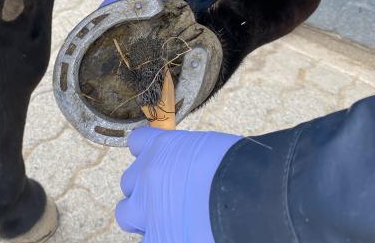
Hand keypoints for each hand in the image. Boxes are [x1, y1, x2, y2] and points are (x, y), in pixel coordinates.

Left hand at [116, 127, 241, 242]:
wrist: (247, 200)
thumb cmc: (243, 171)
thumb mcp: (214, 150)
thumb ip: (192, 159)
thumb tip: (194, 171)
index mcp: (163, 147)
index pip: (138, 142)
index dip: (148, 155)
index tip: (159, 164)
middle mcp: (147, 174)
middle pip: (129, 181)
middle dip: (145, 189)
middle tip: (169, 199)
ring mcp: (146, 208)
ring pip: (126, 213)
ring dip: (143, 217)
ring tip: (169, 222)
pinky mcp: (155, 237)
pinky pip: (147, 239)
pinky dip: (160, 237)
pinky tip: (180, 234)